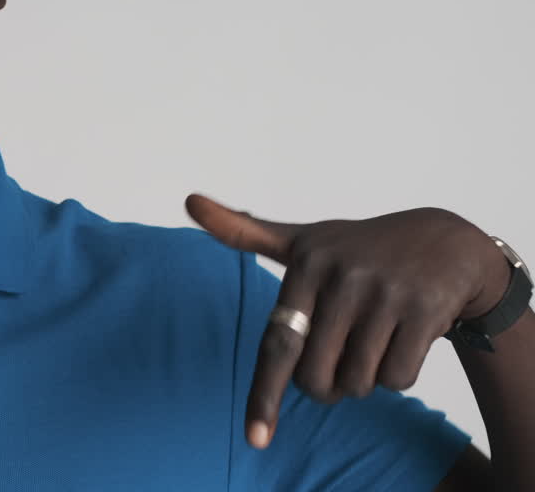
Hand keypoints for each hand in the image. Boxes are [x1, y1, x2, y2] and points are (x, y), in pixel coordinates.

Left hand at [184, 193, 507, 449]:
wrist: (449, 242)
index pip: (277, 343)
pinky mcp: (424, 310)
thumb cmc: (360, 250)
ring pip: (358, 383)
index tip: (255, 438)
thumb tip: (189, 199)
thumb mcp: (304, 238)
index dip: (265, 395)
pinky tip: (406, 337)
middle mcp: (341, 275)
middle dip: (325, 384)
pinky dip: (398, 374)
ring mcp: (385, 293)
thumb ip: (245, 231)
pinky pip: (397, 379)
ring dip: (363, 378)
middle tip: (340, 356)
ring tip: (376, 336)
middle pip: (316, 378)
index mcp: (305, 262)